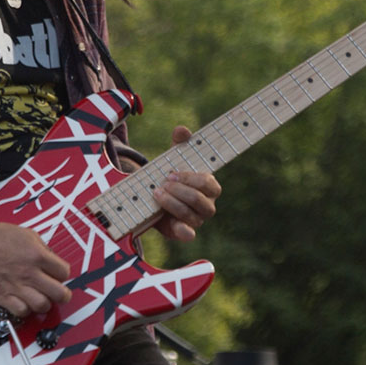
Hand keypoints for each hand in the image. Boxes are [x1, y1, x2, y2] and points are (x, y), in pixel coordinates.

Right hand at [0, 219, 71, 318]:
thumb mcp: (28, 234)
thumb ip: (43, 249)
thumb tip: (53, 260)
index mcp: (37, 255)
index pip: (64, 273)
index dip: (63, 275)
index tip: (58, 275)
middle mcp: (29, 272)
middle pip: (59, 294)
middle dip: (63, 295)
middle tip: (59, 294)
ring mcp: (16, 286)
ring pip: (42, 306)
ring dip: (44, 304)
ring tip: (40, 298)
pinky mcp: (2, 295)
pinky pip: (22, 311)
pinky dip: (26, 309)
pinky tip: (24, 302)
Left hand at [153, 125, 220, 241]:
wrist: (156, 197)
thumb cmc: (172, 176)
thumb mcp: (174, 158)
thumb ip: (179, 143)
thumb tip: (182, 130)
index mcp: (209, 187)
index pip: (208, 184)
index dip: (190, 179)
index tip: (171, 173)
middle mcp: (206, 205)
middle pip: (199, 200)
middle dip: (179, 191)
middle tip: (162, 183)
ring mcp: (196, 220)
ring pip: (190, 215)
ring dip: (171, 203)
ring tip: (156, 193)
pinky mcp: (182, 231)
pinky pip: (188, 234)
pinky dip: (183, 231)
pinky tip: (174, 224)